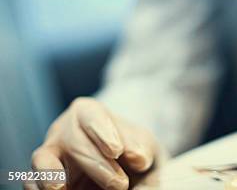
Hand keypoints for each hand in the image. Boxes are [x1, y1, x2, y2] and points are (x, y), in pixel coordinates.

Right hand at [29, 98, 157, 189]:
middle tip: (120, 184)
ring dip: (52, 175)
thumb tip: (138, 158)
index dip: (101, 131)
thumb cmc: (134, 155)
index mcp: (89, 113)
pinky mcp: (41, 180)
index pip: (90, 115)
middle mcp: (65, 131)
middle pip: (73, 142)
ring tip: (61, 189)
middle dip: (97, 164)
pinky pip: (32, 183)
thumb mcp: (144, 147)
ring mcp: (49, 155)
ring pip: (42, 160)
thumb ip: (142, 149)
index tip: (117, 150)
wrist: (128, 176)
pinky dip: (40, 187)